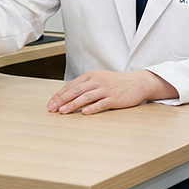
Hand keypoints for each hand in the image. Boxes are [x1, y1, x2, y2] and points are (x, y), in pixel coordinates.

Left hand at [47, 69, 177, 114]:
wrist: (138, 83)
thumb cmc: (116, 83)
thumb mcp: (99, 79)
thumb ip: (85, 86)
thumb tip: (68, 96)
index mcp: (92, 75)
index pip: (71, 85)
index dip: (60, 95)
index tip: (51, 103)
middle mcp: (97, 81)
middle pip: (76, 91)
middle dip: (62, 100)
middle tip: (52, 109)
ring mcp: (106, 89)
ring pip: (86, 97)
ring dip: (73, 104)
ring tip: (63, 112)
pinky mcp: (114, 98)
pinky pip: (101, 103)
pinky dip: (92, 108)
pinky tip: (84, 113)